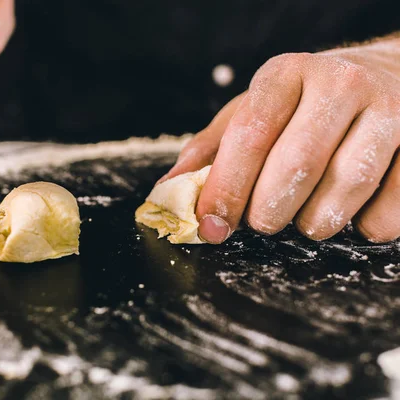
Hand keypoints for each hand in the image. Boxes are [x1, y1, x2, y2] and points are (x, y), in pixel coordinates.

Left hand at [160, 39, 399, 243]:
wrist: (389, 77)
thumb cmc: (305, 103)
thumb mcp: (251, 111)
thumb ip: (210, 151)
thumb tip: (168, 193)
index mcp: (286, 74)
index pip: (250, 135)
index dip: (226, 188)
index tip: (212, 225)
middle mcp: (340, 84)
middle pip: (296, 168)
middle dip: (268, 213)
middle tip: (263, 220)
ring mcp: (390, 111)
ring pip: (344, 192)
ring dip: (314, 222)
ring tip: (306, 214)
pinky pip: (388, 211)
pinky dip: (363, 226)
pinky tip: (352, 208)